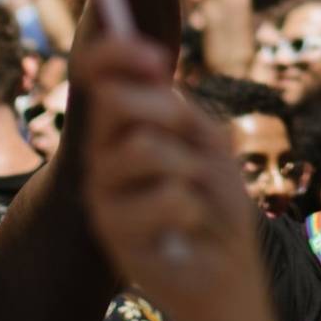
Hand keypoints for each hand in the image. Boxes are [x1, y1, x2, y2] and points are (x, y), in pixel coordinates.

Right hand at [78, 35, 258, 319]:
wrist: (224, 266)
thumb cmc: (215, 201)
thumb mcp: (206, 142)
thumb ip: (177, 108)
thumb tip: (152, 68)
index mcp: (123, 129)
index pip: (96, 77)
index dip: (114, 54)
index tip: (156, 55)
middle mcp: (103, 157)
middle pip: (113, 103)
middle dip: (164, 109)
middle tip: (191, 132)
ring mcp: (103, 195)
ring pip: (142, 147)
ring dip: (189, 164)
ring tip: (198, 191)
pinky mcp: (113, 234)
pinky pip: (167, 195)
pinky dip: (196, 205)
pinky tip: (192, 226)